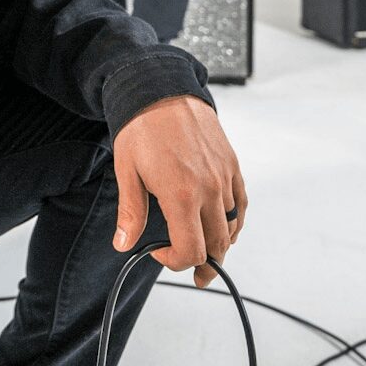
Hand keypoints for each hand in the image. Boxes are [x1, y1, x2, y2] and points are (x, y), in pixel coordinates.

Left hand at [111, 94, 246, 286]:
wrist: (162, 89)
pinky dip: (235, 221)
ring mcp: (224, 177)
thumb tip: (124, 244)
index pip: (191, 250)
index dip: (176, 262)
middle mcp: (209, 189)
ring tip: (211, 254)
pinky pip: (240, 203)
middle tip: (198, 275)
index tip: (160, 253)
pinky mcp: (231, 165)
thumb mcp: (127, 171)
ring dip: (220, 244)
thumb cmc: (142, 128)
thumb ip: (131, 212)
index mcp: (181, 195)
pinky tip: (226, 227)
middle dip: (205, 264)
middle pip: (216, 244)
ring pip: (231, 226)